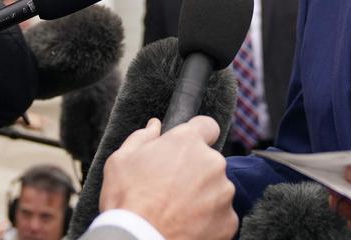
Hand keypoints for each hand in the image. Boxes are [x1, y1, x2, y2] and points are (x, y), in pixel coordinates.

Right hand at [100, 116, 237, 239]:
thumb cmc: (127, 201)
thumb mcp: (121, 161)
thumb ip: (142, 138)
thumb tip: (154, 126)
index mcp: (188, 142)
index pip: (207, 126)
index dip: (197, 135)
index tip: (187, 148)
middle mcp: (212, 162)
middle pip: (210, 161)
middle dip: (195, 170)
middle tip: (172, 187)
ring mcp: (223, 192)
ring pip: (217, 188)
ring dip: (203, 195)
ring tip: (177, 210)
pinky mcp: (228, 220)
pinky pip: (221, 215)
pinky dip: (208, 220)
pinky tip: (187, 225)